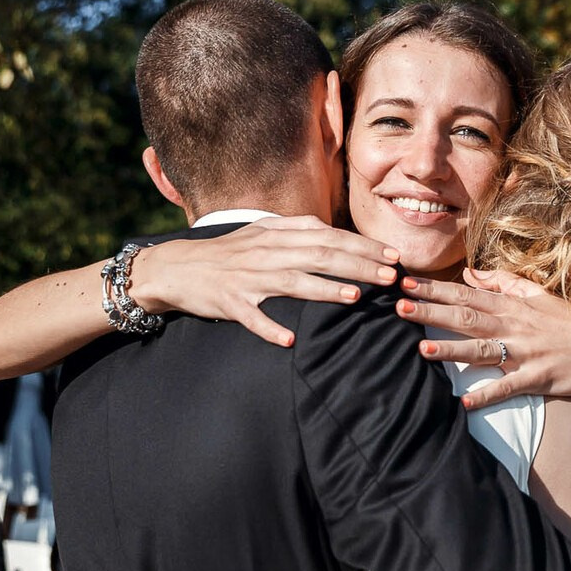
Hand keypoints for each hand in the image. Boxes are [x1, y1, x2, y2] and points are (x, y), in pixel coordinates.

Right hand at [126, 217, 400, 347]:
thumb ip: (296, 230)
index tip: (391, 256)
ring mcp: (248, 278)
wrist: (178, 267)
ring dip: (326, 289)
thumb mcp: (261, 233)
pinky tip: (290, 340)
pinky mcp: (230, 302)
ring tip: (356, 297)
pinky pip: (252, 318)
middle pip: (319, 255)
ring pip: (292, 281)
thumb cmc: (227, 253)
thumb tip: (332, 230)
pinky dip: (270, 329)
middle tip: (389, 276)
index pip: (328, 236)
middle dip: (357, 265)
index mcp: (276, 235)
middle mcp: (266, 253)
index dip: (362, 245)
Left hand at [398, 269, 570, 408]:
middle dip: (431, 312)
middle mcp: (513, 327)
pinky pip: (508, 387)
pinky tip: (465, 402)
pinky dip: (487, 395)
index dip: (434, 290)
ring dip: (452, 350)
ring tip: (423, 349)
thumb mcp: (536, 294)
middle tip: (399, 307)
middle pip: (465, 317)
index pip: (465, 294)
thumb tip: (469, 273)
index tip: (405, 285)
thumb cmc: (569, 321)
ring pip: (482, 350)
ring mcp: (525, 353)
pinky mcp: (537, 378)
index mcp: (510, 307)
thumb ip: (501, 282)